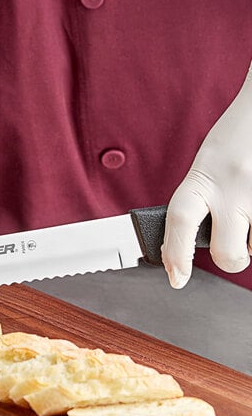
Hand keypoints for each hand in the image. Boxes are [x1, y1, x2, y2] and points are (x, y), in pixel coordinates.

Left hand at [163, 61, 251, 287]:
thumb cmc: (239, 137)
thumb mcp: (208, 163)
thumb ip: (200, 198)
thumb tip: (190, 241)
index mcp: (204, 177)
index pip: (179, 222)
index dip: (175, 255)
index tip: (176, 278)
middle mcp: (236, 187)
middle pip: (228, 254)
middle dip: (229, 258)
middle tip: (230, 243)